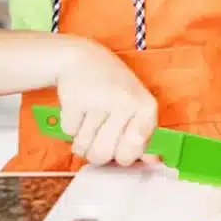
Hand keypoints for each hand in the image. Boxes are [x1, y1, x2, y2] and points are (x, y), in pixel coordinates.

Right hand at [56, 40, 157, 166]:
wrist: (85, 59)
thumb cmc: (115, 89)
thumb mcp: (136, 107)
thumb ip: (144, 135)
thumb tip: (152, 161)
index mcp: (146, 107)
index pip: (135, 150)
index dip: (124, 154)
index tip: (122, 145)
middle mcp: (126, 103)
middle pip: (105, 155)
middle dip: (97, 153)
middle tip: (100, 135)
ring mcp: (100, 101)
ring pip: (84, 148)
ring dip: (82, 141)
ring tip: (90, 121)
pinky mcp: (76, 101)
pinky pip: (68, 134)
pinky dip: (71, 127)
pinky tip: (79, 108)